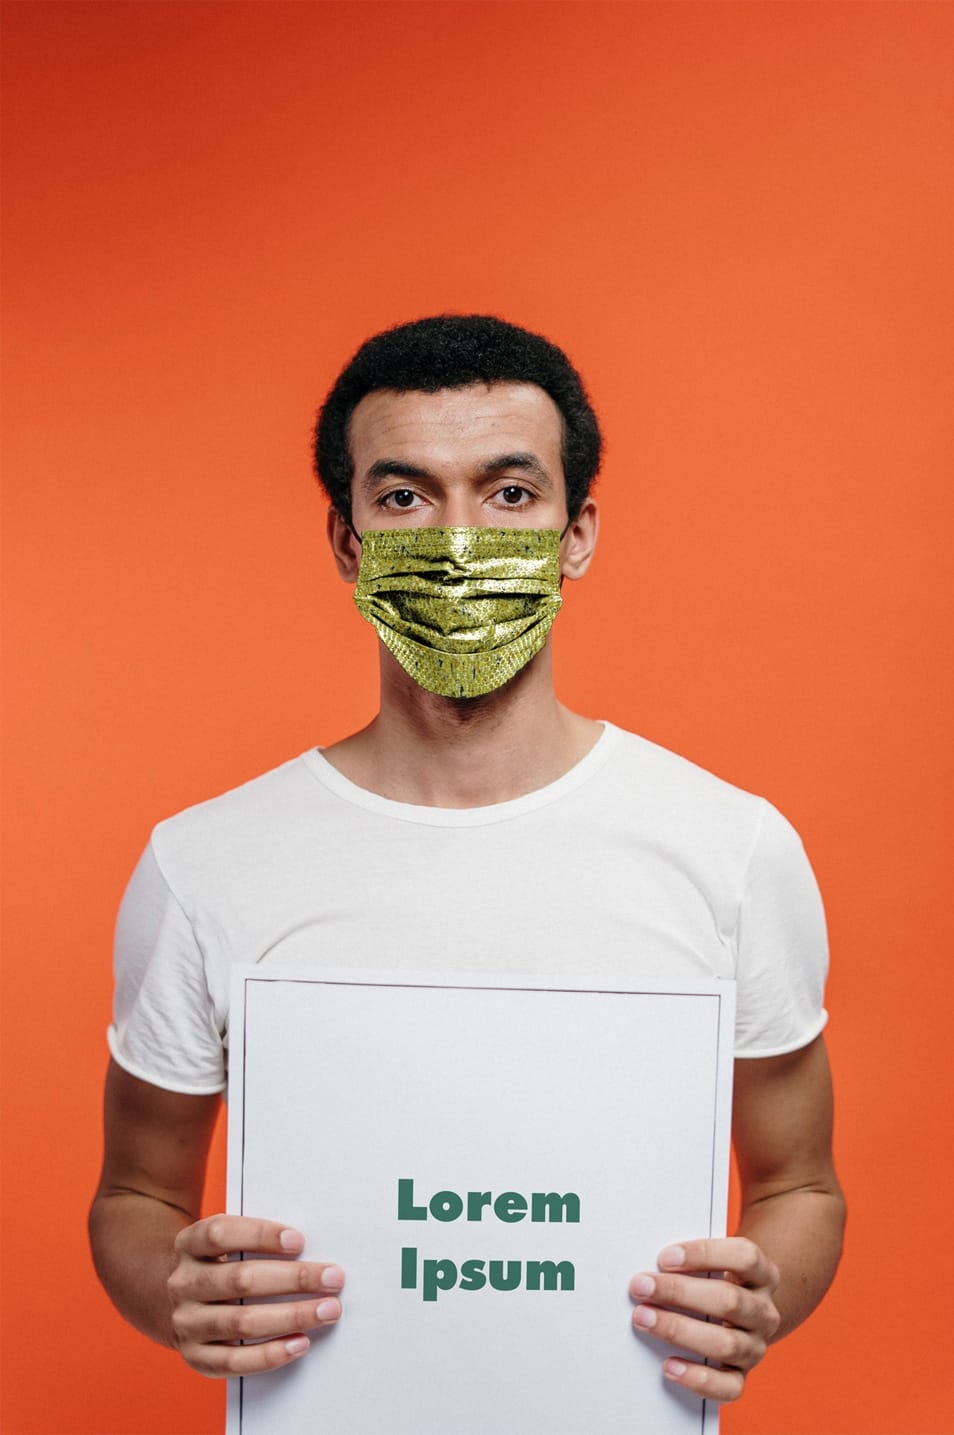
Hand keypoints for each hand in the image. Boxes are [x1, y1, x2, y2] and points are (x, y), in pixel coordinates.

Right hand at [168, 1214, 344, 1376]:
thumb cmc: (216, 1264)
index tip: (299, 1241)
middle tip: (333, 1277)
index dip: (261, 1235)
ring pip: (242, 1323)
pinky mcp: (195, 1356)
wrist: (167, 1300)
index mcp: (189, 1245)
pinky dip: (270, 1354)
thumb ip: (255, 1241)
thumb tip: (308, 1249)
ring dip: (292, 1316)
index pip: (220, 1233)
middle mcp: (183, 1283)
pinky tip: (300, 1343)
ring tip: (327, 1310)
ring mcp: (186, 1322)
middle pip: (240, 1280)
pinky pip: (234, 1362)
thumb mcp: (222, 1243)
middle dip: (294, 1279)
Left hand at [629, 1237, 779, 1402]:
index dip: (705, 1254)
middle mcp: (764, 1312)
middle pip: (729, 1300)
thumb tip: (650, 1268)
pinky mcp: (742, 1376)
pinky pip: (728, 1387)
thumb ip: (690, 1263)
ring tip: (644, 1318)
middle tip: (642, 1286)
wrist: (737, 1319)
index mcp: (763, 1275)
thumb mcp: (713, 1266)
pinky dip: (698, 1378)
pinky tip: (669, 1366)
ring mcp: (756, 1347)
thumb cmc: (714, 1283)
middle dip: (679, 1292)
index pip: (745, 1258)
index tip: (664, 1257)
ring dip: (679, 1330)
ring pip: (726, 1343)